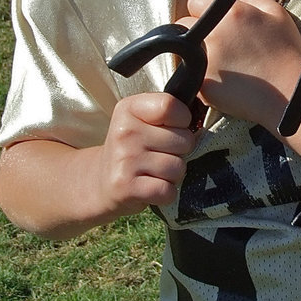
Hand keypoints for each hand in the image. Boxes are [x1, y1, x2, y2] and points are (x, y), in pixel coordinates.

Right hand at [93, 92, 195, 217]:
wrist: (100, 181)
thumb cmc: (132, 147)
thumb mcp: (141, 119)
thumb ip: (167, 113)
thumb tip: (199, 120)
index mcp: (129, 108)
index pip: (171, 106)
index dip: (183, 119)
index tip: (173, 128)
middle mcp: (125, 131)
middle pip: (183, 140)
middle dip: (180, 151)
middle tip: (161, 154)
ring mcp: (124, 160)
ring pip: (178, 167)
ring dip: (173, 174)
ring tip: (156, 171)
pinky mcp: (126, 187)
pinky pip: (167, 190)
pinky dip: (166, 193)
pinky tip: (152, 187)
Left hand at [180, 0, 300, 130]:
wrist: (291, 93)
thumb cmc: (287, 53)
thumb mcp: (277, 12)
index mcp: (230, 12)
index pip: (195, 1)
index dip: (204, 11)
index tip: (214, 22)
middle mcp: (212, 33)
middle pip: (183, 26)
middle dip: (196, 32)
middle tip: (217, 44)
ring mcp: (204, 60)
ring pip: (185, 52)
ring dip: (195, 55)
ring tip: (221, 64)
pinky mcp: (202, 84)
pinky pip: (191, 76)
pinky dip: (202, 77)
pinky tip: (223, 81)